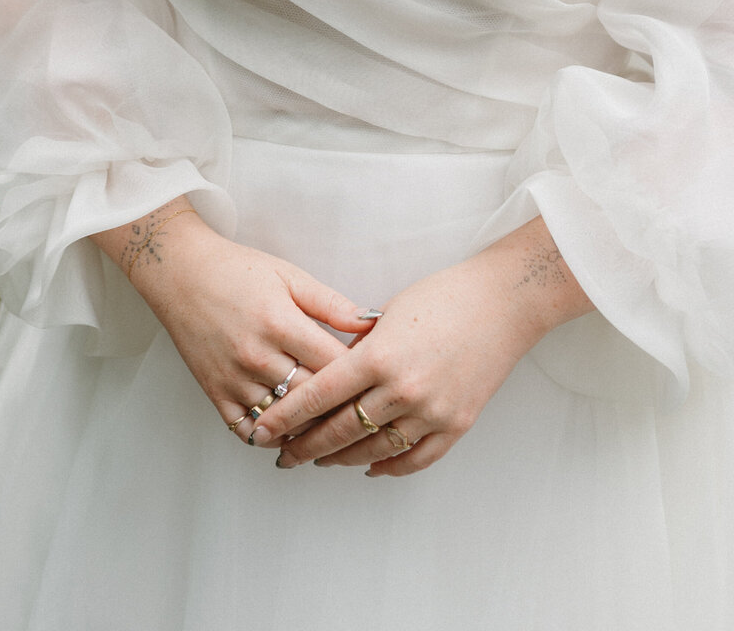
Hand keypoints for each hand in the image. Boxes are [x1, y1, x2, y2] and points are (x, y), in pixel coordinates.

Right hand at [93, 205, 370, 438]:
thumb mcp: (289, 276)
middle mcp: (256, 355)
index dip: (362, 377)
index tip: (379, 382)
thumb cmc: (238, 270)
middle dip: (343, 408)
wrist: (180, 274)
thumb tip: (372, 323)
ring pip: (285, 423)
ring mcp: (234, 379)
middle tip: (366, 414)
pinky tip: (293, 434)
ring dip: (312, 430)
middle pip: (313, 400)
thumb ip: (331, 304)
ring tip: (336, 430)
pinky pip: (250, 432)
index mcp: (279, 322)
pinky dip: (274, 438)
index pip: (334, 365)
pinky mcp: (215, 393)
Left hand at [251, 246, 559, 476]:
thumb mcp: (386, 314)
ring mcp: (431, 412)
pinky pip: (415, 459)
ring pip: (374, 450)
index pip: (319, 396)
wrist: (502, 304)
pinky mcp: (456, 425)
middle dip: (305, 445)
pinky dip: (389, 466)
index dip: (287, 416)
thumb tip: (327, 375)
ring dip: (341, 458)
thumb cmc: (442, 297)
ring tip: (318, 459)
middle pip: (341, 430)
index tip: (262, 429)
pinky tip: (369, 466)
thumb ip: (356, 348)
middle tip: (281, 454)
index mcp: (379, 356)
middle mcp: (402, 390)